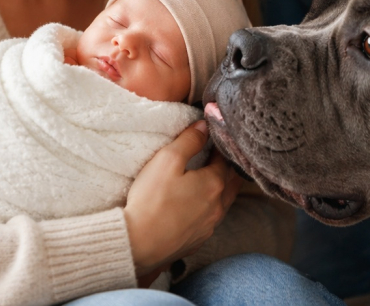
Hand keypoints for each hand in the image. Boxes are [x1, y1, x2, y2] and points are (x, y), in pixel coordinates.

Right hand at [124, 121, 241, 276]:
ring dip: (219, 189)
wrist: (138, 244)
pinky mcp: (197, 240)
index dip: (220, 146)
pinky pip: (210, 220)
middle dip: (226, 167)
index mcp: (214, 183)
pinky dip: (208, 209)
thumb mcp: (168, 160)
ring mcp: (209, 226)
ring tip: (209, 179)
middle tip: (217, 156)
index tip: (214, 137)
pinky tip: (196, 206)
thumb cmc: (151, 200)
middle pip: (230, 181)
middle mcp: (218, 206)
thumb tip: (205, 126)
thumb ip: (189, 140)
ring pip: (223, 202)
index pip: (225, 158)